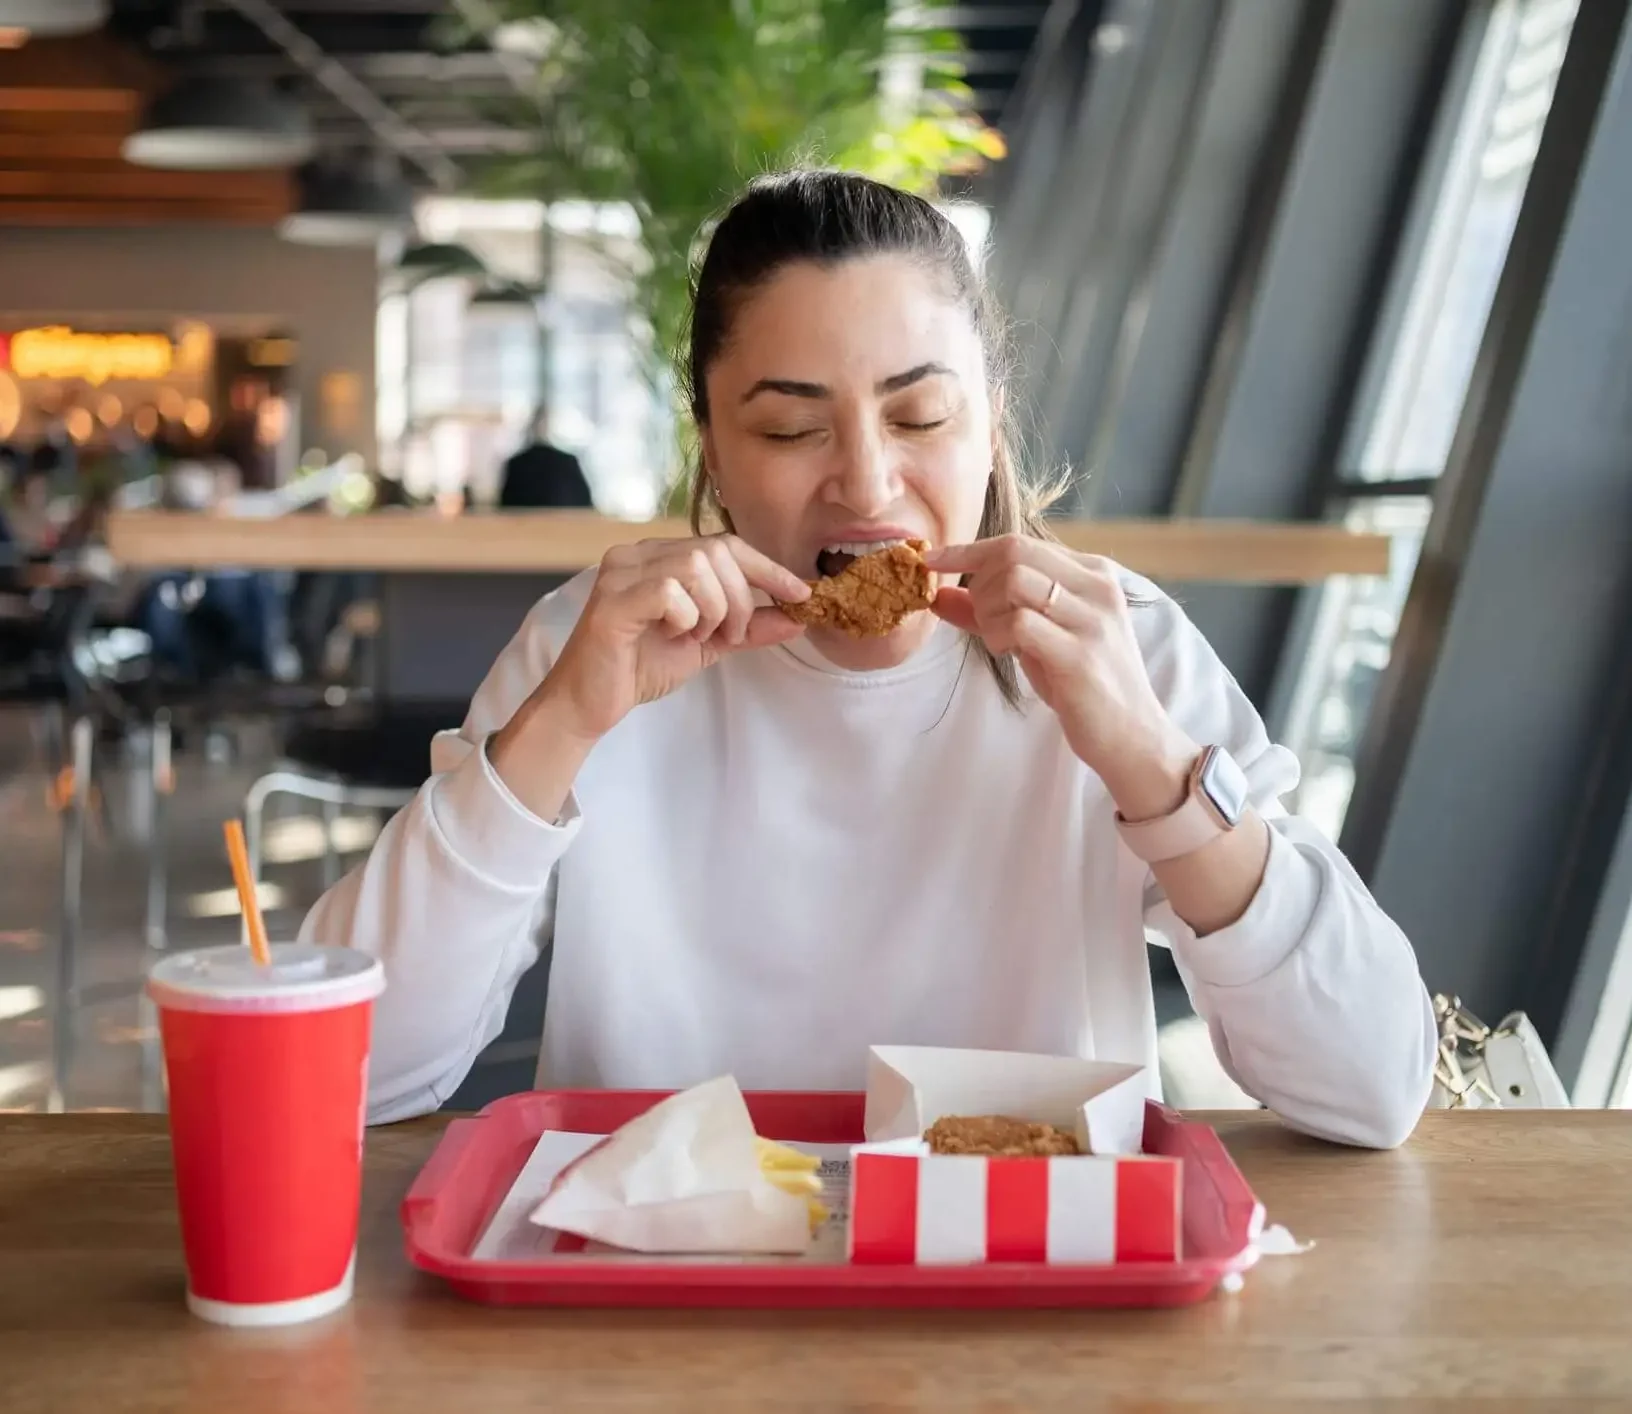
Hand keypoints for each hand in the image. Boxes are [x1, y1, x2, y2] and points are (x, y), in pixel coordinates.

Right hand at [529, 534, 810, 743]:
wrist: (590, 703)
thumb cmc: (640, 667)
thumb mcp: (707, 642)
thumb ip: (748, 627)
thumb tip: (796, 618)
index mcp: (659, 555)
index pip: (725, 544)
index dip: (768, 568)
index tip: (802, 594)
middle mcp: (637, 553)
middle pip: (716, 552)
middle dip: (740, 599)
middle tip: (729, 635)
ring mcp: (621, 572)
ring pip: (697, 567)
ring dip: (715, 610)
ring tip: (698, 637)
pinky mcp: (612, 600)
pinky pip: (670, 592)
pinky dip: (686, 618)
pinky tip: (672, 636)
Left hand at [926, 536, 1198, 817]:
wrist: (1131, 736)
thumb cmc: (1081, 684)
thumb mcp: (1036, 638)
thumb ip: (991, 612)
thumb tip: (939, 594)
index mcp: (1092, 573)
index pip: (1019, 542)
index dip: (968, 550)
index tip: (930, 559)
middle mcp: (1097, 587)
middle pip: (1012, 553)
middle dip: (977, 583)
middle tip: (981, 619)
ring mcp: (1092, 619)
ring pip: (1012, 581)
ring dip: (986, 612)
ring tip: (997, 640)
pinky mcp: (1080, 655)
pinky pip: (1019, 623)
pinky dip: (996, 635)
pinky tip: (1005, 652)